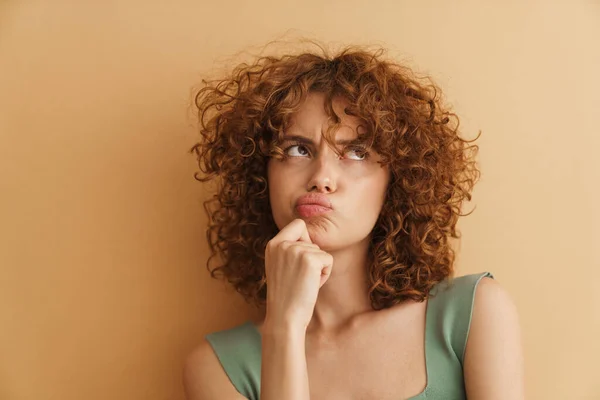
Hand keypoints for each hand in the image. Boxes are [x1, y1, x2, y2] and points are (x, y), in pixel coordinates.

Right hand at [263, 218, 332, 332]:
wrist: (284, 317)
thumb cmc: (286, 295)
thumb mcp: (279, 266)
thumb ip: (289, 250)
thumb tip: (309, 238)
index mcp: (272, 244)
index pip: (297, 225)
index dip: (305, 239)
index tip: (300, 260)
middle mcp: (283, 244)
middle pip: (313, 240)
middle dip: (312, 259)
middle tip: (299, 278)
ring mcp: (296, 250)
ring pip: (321, 252)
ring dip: (318, 269)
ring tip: (303, 283)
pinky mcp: (310, 259)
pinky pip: (329, 260)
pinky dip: (325, 274)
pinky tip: (312, 285)